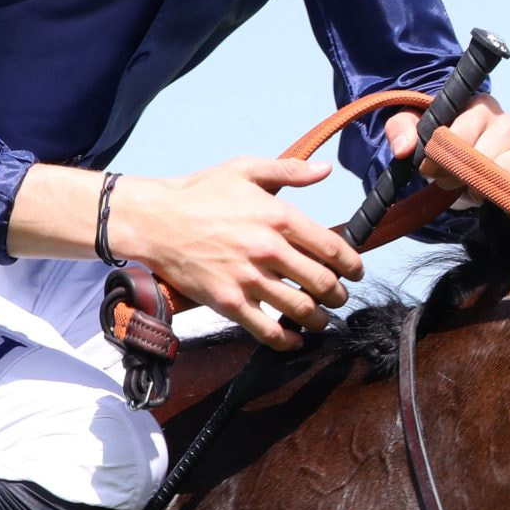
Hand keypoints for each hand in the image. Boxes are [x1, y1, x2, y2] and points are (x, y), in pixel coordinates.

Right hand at [105, 158, 364, 350]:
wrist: (154, 220)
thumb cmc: (199, 194)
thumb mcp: (246, 170)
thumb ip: (290, 170)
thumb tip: (325, 169)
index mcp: (278, 217)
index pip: (331, 247)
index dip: (352, 265)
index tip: (355, 272)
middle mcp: (268, 250)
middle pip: (322, 282)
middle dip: (339, 294)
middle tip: (340, 297)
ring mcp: (248, 279)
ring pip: (300, 309)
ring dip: (319, 318)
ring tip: (322, 318)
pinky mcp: (227, 302)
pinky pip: (266, 329)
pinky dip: (286, 340)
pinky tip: (295, 340)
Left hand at [385, 98, 509, 201]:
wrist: (460, 159)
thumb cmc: (438, 142)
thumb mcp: (412, 127)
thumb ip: (401, 129)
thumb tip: (404, 148)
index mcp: (481, 105)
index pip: (464, 133)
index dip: (444, 155)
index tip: (430, 169)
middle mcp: (509, 122)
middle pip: (489, 153)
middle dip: (465, 174)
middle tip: (450, 183)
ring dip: (489, 187)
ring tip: (473, 191)